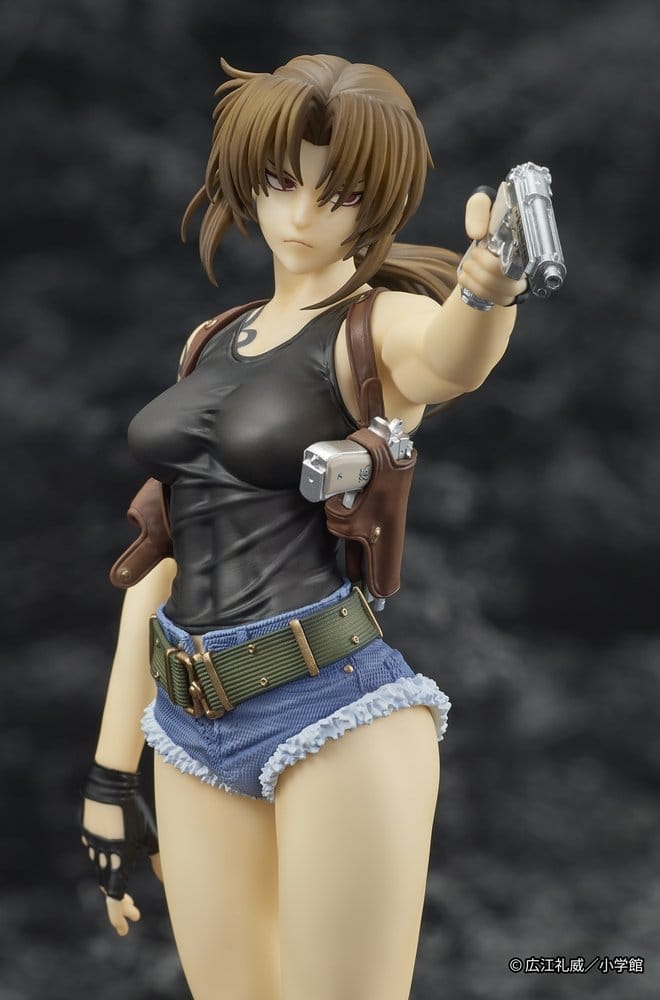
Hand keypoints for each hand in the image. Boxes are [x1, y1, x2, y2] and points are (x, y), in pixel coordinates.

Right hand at [81, 763, 161, 935]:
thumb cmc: (134, 812)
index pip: (114, 900)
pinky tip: (118, 857)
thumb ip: (159, 861)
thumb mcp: (151, 837)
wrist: (110, 787)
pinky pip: (97, 854)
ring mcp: (92, 846)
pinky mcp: (88, 834)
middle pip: (108, 889)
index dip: (118, 916)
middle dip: (122, 904)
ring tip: (128, 890)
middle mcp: (101, 859)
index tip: (125, 928)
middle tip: (134, 911)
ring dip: (114, 884)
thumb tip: (168, 882)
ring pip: (102, 872)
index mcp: (117, 863)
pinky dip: (107, 862)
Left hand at [459, 190, 527, 306]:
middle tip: (473, 254)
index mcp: (529, 240)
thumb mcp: (482, 205)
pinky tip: (466, 278)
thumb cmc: (488, 219)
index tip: (480, 246)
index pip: (526, 257)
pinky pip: (496, 300)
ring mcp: (521, 281)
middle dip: (484, 268)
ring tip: (468, 266)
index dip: (498, 259)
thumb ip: (478, 208)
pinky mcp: (509, 294)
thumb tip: (477, 234)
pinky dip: (475, 289)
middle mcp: (530, 263)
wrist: (487, 235)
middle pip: (511, 281)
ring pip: (505, 293)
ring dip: (478, 280)